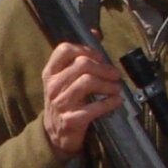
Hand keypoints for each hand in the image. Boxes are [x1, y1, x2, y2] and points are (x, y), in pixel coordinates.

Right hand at [40, 42, 122, 160]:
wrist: (55, 135)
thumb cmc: (65, 102)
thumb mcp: (64, 80)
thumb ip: (78, 58)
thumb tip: (95, 32)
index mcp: (50, 73)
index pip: (65, 49)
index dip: (86, 49)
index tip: (99, 57)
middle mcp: (53, 86)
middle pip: (82, 64)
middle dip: (104, 68)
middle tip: (115, 74)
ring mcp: (60, 103)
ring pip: (88, 82)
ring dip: (108, 84)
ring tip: (117, 88)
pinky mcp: (71, 120)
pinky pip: (94, 107)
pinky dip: (110, 103)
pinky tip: (116, 101)